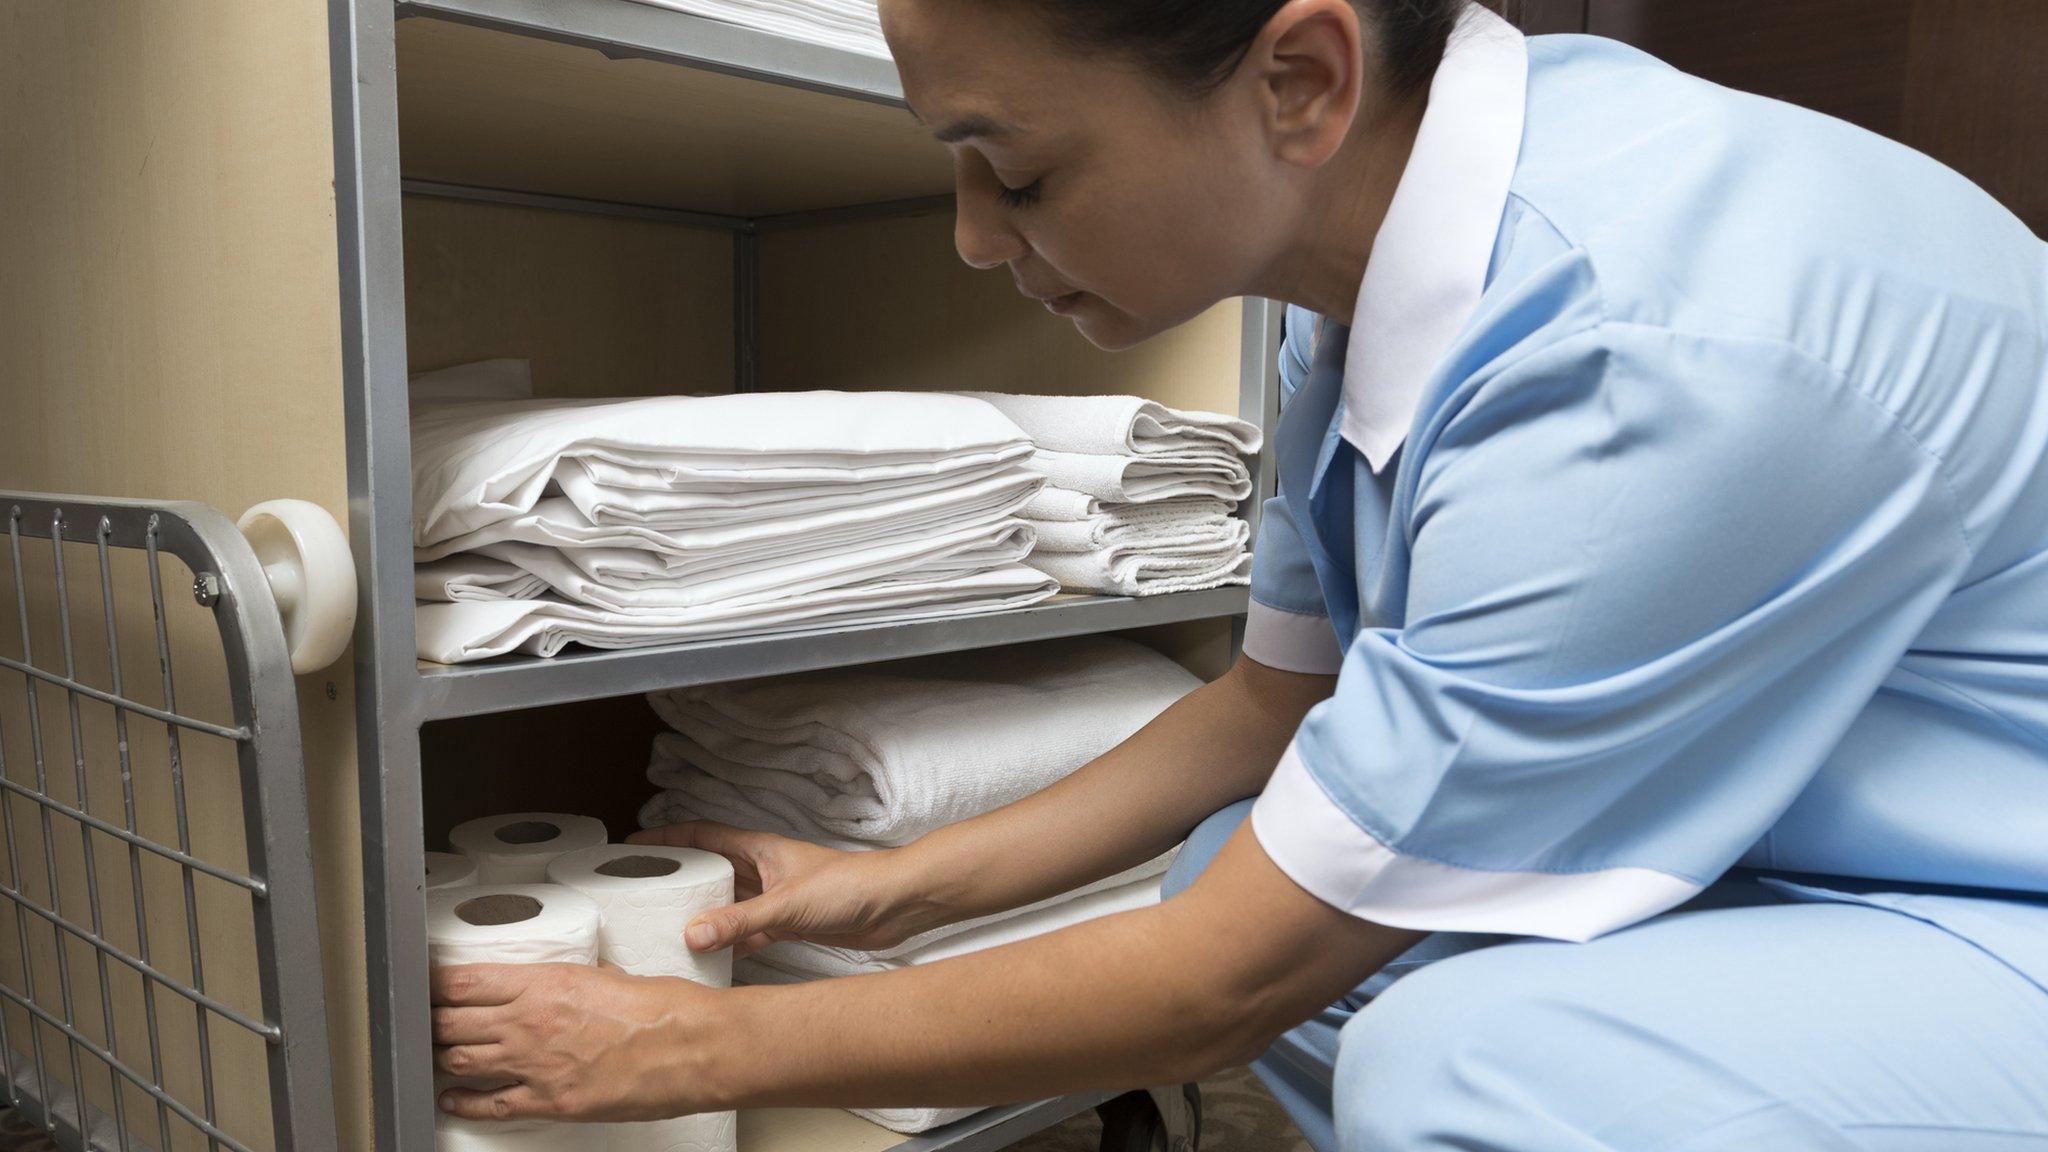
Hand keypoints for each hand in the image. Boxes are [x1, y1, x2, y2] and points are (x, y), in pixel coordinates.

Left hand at [432, 962, 724, 1122]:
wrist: (692, 1049)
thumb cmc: (665, 1010)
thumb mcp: (612, 975)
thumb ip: (575, 980)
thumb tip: (563, 984)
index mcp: (546, 983)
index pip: (464, 982)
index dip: (434, 984)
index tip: (426, 984)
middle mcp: (530, 1022)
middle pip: (452, 1021)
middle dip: (431, 1020)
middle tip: (425, 1018)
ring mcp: (535, 1066)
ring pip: (461, 1060)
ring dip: (443, 1056)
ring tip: (436, 1052)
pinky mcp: (549, 1102)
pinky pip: (489, 1104)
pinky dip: (462, 1103)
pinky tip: (452, 1098)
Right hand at [627, 822, 942, 956]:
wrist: (896, 905)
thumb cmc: (851, 885)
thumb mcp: (788, 903)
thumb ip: (741, 921)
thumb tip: (692, 935)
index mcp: (760, 849)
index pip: (704, 835)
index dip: (668, 837)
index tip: (634, 844)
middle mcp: (764, 869)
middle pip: (711, 870)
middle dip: (679, 879)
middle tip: (641, 892)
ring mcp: (776, 896)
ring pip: (727, 903)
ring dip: (702, 914)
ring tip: (664, 927)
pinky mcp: (789, 922)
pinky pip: (748, 932)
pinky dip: (730, 943)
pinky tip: (710, 957)